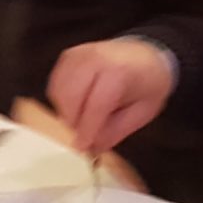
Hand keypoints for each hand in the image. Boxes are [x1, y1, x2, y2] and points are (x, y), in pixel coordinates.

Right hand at [46, 39, 174, 152]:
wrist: (146, 55)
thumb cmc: (148, 84)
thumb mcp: (142, 112)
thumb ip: (116, 131)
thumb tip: (91, 147)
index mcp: (120, 71)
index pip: (96, 104)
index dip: (87, 128)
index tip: (83, 146)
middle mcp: (95, 58)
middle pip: (71, 96)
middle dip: (75, 120)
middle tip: (85, 133)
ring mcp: (78, 55)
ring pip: (59, 91)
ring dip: (67, 111)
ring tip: (84, 118)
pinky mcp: (68, 57)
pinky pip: (55, 84)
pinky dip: (61, 100)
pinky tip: (77, 106)